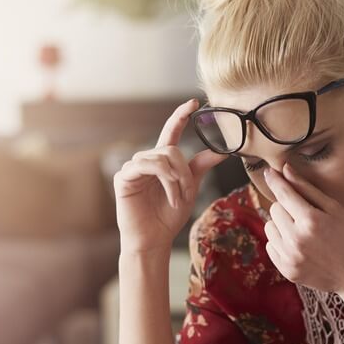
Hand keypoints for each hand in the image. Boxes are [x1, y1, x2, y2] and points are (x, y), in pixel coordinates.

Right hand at [113, 99, 226, 253]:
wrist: (154, 240)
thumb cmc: (168, 217)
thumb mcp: (189, 189)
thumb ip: (199, 168)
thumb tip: (220, 152)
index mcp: (162, 161)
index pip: (171, 132)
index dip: (181, 116)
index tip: (194, 102)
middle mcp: (146, 160)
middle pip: (172, 149)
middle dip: (185, 172)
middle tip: (188, 193)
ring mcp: (133, 168)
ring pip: (162, 157)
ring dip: (176, 179)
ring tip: (178, 198)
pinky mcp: (123, 177)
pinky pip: (147, 166)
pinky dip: (164, 180)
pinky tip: (169, 196)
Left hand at [262, 163, 343, 293]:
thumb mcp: (335, 209)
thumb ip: (307, 189)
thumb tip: (285, 169)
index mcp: (311, 220)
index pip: (284, 194)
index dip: (275, 180)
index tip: (269, 172)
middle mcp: (296, 239)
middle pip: (275, 209)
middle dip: (286, 207)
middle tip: (305, 214)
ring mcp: (290, 257)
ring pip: (269, 227)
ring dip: (281, 224)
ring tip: (302, 231)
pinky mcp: (286, 270)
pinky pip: (271, 246)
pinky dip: (281, 242)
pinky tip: (299, 245)